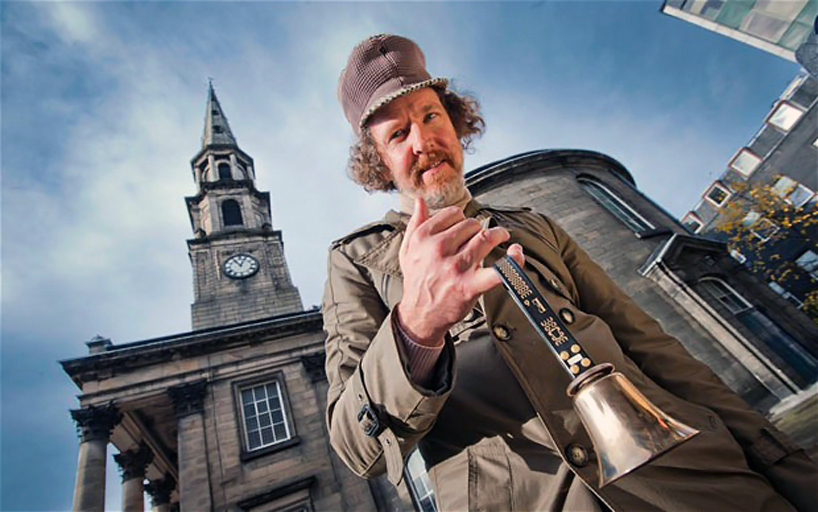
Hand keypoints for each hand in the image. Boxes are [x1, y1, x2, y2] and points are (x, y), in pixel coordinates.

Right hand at [397, 197, 524, 345]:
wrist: (419, 315)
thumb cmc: (417, 281)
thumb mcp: (408, 251)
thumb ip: (414, 223)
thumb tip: (420, 201)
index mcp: (423, 238)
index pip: (454, 214)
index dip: (463, 219)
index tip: (466, 228)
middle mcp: (438, 249)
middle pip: (471, 225)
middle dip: (478, 229)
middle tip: (481, 238)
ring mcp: (456, 267)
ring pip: (485, 238)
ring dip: (498, 235)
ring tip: (502, 237)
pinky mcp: (470, 285)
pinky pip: (498, 270)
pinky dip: (513, 261)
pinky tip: (517, 253)